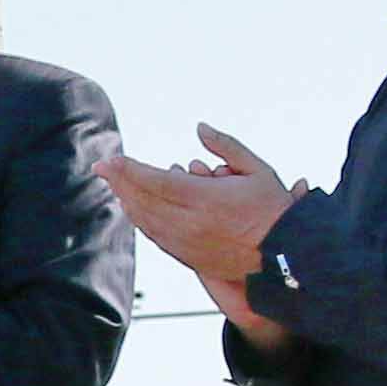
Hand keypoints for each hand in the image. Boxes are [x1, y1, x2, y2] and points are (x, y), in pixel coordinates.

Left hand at [100, 128, 300, 308]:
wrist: (285, 255)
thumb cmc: (273, 209)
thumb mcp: (257, 170)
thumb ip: (226, 146)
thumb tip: (200, 128)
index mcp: (206, 200)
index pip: (157, 182)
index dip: (129, 170)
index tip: (110, 159)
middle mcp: (191, 224)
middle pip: (144, 201)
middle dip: (119, 181)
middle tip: (101, 167)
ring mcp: (187, 244)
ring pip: (146, 220)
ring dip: (127, 200)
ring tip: (114, 183)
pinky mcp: (188, 257)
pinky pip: (155, 236)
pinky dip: (141, 219)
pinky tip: (133, 207)